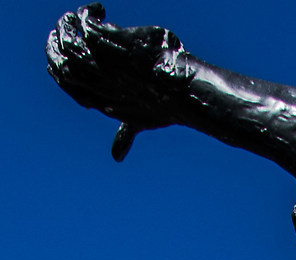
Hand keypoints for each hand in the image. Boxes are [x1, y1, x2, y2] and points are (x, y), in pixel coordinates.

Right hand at [46, 8, 187, 153]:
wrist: (186, 94)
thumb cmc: (166, 107)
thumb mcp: (139, 120)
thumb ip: (125, 136)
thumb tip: (116, 156)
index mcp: (99, 100)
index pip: (64, 81)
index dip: (57, 65)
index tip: (65, 50)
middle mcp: (99, 82)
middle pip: (60, 61)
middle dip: (55, 42)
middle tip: (67, 25)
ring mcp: (106, 63)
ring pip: (68, 41)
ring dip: (67, 23)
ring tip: (83, 15)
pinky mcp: (114, 43)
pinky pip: (86, 23)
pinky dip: (86, 13)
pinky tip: (99, 9)